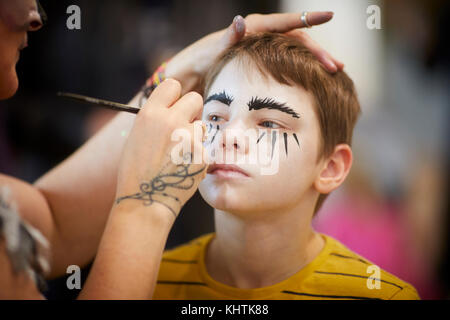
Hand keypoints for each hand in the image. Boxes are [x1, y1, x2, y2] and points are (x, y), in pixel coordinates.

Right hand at [114, 79, 206, 218]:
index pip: (173, 85)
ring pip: (202, 125)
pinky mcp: (202, 153)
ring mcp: (189, 137)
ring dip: (195, 135)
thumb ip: (156, 118)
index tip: (174, 106)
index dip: (175, 96)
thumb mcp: (138, 136)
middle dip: (192, 111)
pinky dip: (198, 155)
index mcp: (151, 113)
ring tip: (179, 154)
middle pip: (195, 98)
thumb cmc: (137, 170)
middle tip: (184, 127)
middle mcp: (171, 120)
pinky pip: (204, 146)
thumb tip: (173, 106)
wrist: (146, 199)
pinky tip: (184, 167)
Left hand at [165, 11, 343, 93]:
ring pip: (296, 50)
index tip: (329, 14)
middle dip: (318, 52)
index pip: (286, 23)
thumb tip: (240, 20)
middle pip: (297, 39)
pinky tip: (315, 76)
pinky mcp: (264, 58)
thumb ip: (228, 38)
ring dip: (315, 60)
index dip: (308, 19)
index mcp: (254, 28)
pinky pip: (289, 59)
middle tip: (336, 66)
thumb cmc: (204, 60)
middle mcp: (263, 33)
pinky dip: (303, 67)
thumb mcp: (215, 50)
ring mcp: (265, 46)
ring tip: (334, 71)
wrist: (196, 71)